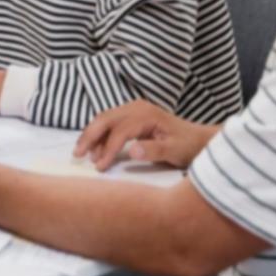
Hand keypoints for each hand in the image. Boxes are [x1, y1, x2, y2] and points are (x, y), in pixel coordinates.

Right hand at [73, 100, 216, 170]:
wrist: (198, 139)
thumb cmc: (188, 146)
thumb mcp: (175, 151)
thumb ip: (154, 150)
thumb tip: (131, 151)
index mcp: (146, 115)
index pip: (119, 131)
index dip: (107, 149)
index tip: (100, 167)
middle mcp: (136, 108)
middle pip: (105, 119)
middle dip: (89, 137)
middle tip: (77, 155)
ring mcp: (132, 110)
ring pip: (104, 119)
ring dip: (91, 135)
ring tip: (83, 155)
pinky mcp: (131, 116)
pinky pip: (109, 122)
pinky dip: (99, 134)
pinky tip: (95, 149)